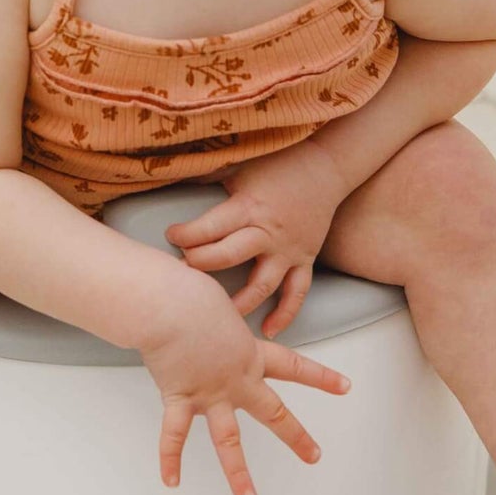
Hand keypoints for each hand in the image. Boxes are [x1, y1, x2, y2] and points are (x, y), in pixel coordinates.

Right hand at [135, 269, 350, 494]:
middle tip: (315, 456)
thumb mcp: (217, 299)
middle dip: (296, 436)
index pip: (294, 366)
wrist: (169, 305)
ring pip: (228, 441)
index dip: (321, 377)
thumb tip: (206, 306)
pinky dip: (170, 459)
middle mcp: (236, 378)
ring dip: (239, 474)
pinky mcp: (180, 398)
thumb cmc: (190, 291)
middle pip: (273, 412)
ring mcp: (210, 393)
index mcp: (249, 352)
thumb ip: (218, 314)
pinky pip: (174, 435)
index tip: (345, 387)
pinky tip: (172, 481)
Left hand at [164, 141, 348, 337]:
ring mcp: (288, 250)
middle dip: (201, 265)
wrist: (325, 166)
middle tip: (182, 274)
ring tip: (217, 317)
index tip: (171, 236)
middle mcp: (268, 232)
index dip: (185, 235)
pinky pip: (297, 292)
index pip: (210, 227)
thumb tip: (170, 174)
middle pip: (229, 256)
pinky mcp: (304, 259)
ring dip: (238, 303)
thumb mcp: (240, 166)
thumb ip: (208, 177)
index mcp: (249, 206)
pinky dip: (284, 314)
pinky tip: (267, 330)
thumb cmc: (278, 164)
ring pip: (262, 284)